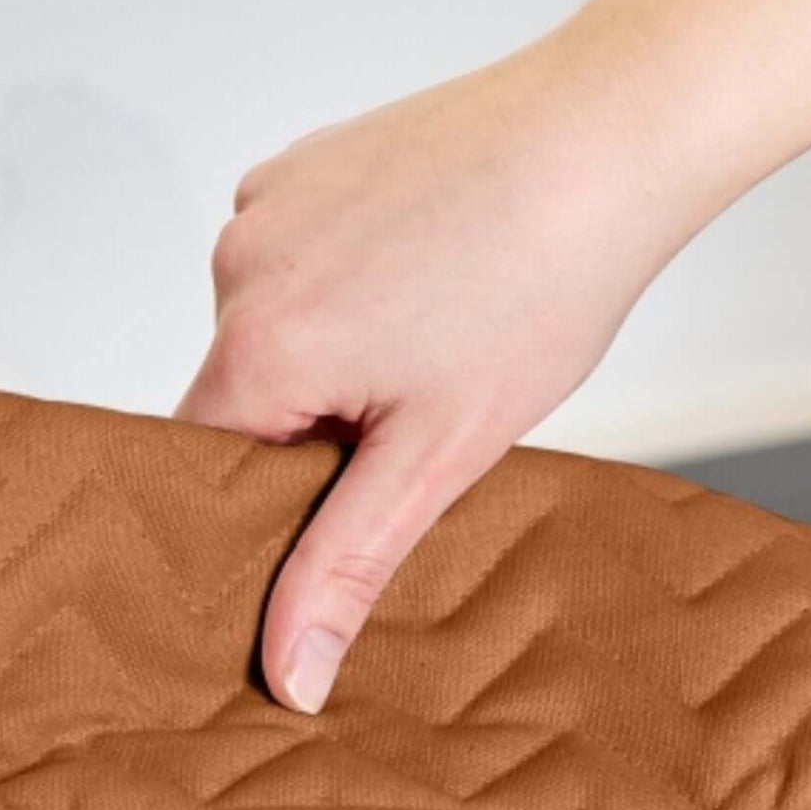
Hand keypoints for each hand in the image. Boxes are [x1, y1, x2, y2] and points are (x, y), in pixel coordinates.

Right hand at [176, 36, 690, 713]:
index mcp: (255, 344)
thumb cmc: (539, 286)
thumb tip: (287, 673)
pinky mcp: (305, 163)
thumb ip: (344, 565)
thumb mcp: (438, 455)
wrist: (606, 136)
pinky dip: (348, 284)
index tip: (335, 508)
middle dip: (315, 425)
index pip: (204, 468)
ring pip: (272, 327)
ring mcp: (268, 201)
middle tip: (416, 415)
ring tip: (437, 333)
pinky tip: (430, 275)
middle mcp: (236, 264)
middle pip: (240, 397)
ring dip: (335, 353)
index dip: (264, 504)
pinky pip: (297, 259)